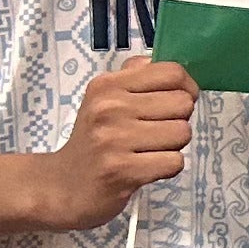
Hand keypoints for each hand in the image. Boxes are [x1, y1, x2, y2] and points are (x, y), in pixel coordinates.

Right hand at [37, 56, 197, 229]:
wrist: (62, 186)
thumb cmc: (93, 140)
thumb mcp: (103, 100)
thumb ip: (134, 76)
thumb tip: (160, 61)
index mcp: (107, 85)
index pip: (172, 73)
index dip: (187, 88)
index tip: (176, 103)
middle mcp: (109, 108)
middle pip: (183, 103)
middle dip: (178, 120)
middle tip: (155, 133)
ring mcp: (114, 139)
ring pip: (182, 133)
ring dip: (173, 146)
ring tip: (148, 151)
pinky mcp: (122, 170)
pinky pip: (174, 162)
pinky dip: (167, 168)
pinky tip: (145, 168)